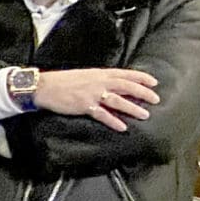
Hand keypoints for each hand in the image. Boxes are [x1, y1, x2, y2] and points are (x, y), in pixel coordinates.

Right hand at [32, 67, 159, 131]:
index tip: (154, 82)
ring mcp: (92, 94)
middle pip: (126, 86)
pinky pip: (102, 114)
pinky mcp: (84, 105)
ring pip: (117, 100)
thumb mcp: (85, 76)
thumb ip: (101, 80)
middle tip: (155, 99)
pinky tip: (122, 127)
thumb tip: (116, 87)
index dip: (141, 77)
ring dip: (132, 108)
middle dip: (142, 92)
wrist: (44, 86)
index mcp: (99, 74)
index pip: (125, 74)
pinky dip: (113, 121)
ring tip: (145, 114)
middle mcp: (98, 82)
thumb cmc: (63, 81)